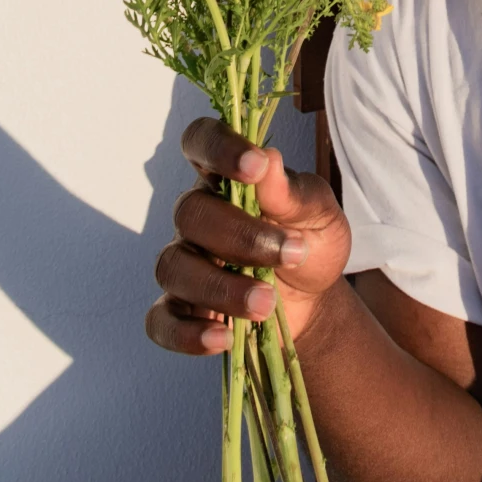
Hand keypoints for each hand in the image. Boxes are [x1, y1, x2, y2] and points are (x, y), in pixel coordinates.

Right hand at [146, 116, 350, 355]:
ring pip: (174, 266)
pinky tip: (223, 339)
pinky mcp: (182, 309)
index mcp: (228, 176)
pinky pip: (161, 321)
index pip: (201, 142)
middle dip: (240, 236)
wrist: (314, 300)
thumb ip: (293, 192)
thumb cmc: (311, 242)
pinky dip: (186, 333)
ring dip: (221, 288)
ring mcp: (186, 262)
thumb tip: (269, 160)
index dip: (219, 147)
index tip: (255, 166)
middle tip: (290, 255)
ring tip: (268, 304)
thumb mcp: (320, 215)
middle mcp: (198, 216)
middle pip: (190, 213)